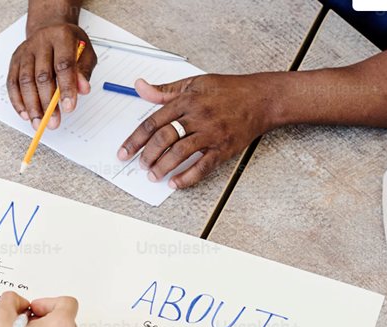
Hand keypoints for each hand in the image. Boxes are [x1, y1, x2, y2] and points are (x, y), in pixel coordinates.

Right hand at [7, 23, 96, 129]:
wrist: (50, 28)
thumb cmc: (69, 44)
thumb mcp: (85, 53)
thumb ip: (84, 71)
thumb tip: (82, 89)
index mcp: (61, 37)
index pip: (63, 65)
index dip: (66, 88)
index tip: (69, 108)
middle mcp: (41, 42)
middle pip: (42, 76)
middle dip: (47, 103)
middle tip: (53, 122)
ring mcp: (25, 51)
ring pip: (25, 82)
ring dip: (32, 106)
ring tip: (38, 123)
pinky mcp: (15, 60)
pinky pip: (12, 83)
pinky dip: (18, 101)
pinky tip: (25, 114)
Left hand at [117, 74, 271, 187]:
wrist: (261, 99)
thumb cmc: (228, 90)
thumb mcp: (194, 83)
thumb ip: (164, 91)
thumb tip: (139, 86)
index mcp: (186, 101)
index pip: (153, 122)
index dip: (135, 139)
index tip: (124, 152)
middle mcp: (197, 117)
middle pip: (164, 139)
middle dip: (147, 156)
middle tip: (140, 166)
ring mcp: (211, 133)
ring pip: (180, 153)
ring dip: (163, 167)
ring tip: (153, 176)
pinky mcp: (224, 148)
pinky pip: (203, 166)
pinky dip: (187, 177)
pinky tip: (175, 183)